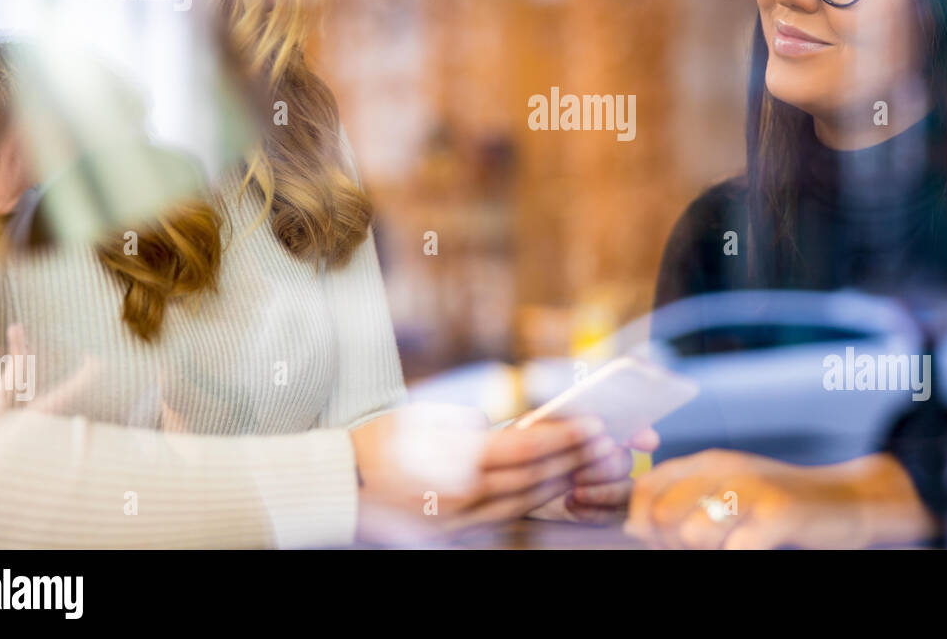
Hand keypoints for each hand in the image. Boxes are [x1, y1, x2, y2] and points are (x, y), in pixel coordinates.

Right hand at [350, 406, 611, 540]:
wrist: (341, 487)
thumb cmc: (378, 442)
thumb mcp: (423, 415)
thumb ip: (469, 420)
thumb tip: (498, 427)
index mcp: (457, 463)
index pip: (525, 449)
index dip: (564, 438)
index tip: (593, 425)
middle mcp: (465, 497)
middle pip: (533, 478)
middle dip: (574, 460)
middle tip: (606, 443)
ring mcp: (462, 520)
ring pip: (524, 502)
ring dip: (560, 482)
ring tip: (588, 463)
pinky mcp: (456, 532)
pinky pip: (505, 516)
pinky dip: (533, 501)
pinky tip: (551, 487)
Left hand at [530, 427, 659, 524]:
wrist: (521, 472)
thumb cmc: (533, 442)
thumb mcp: (543, 424)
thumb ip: (567, 417)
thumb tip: (595, 419)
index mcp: (601, 431)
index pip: (631, 429)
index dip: (642, 434)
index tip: (647, 442)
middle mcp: (611, 457)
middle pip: (626, 462)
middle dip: (606, 467)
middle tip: (578, 472)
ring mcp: (610, 485)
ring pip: (625, 490)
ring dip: (603, 491)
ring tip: (575, 490)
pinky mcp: (603, 510)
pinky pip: (611, 515)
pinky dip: (592, 511)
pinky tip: (571, 503)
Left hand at [624, 449, 935, 548]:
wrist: (847, 500)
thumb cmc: (779, 505)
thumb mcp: (727, 492)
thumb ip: (683, 501)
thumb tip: (633, 526)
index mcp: (706, 463)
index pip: (646, 488)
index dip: (640, 521)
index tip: (654, 539)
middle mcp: (724, 468)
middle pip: (662, 515)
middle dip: (669, 543)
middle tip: (703, 547)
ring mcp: (752, 489)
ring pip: (692, 533)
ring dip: (707, 550)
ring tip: (731, 545)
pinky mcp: (779, 513)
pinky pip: (736, 547)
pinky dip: (740, 553)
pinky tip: (754, 546)